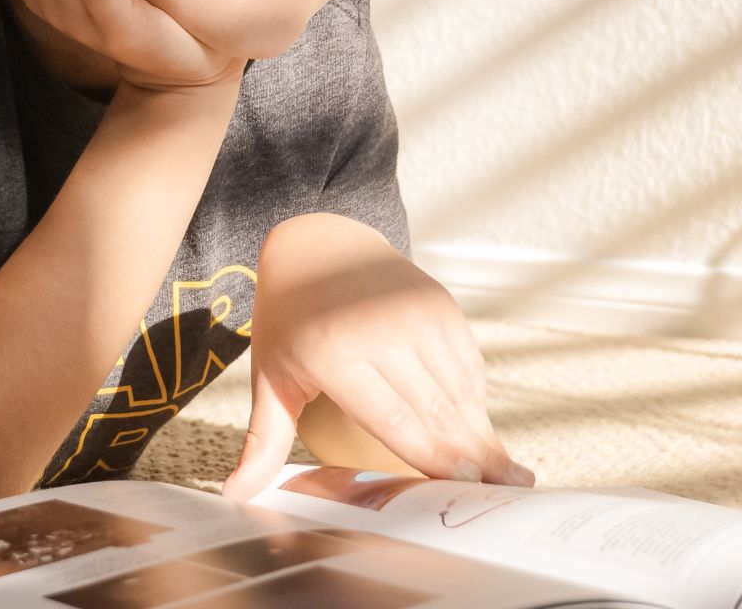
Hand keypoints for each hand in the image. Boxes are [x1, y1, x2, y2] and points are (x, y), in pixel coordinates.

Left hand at [220, 213, 535, 501]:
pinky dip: (476, 399)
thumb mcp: (270, 377)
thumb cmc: (290, 321)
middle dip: (473, 456)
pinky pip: (468, 362)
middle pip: (437, 409)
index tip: (461, 487)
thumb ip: (263, 441)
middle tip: (504, 494)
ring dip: (482, 432)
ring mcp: (416, 312)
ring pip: (461, 388)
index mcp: (334, 352)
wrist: (318, 244)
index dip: (433, 457)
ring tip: (505, 474)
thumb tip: (236, 497)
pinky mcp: (440, 303)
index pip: (395, 419)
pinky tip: (481, 430)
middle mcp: (382, 329)